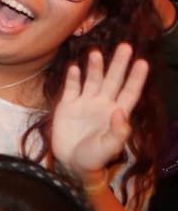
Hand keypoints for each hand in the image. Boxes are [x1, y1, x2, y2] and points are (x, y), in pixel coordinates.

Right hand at [52, 45, 147, 176]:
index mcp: (116, 113)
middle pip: (113, 80)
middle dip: (118, 64)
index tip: (142, 62)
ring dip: (95, 67)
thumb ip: (118, 131)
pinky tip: (75, 67)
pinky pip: (71, 88)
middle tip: (125, 47)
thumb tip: (120, 111)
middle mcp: (102, 104)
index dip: (136, 78)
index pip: (129, 92)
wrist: (71, 163)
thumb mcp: (109, 147)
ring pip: (92, 80)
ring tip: (96, 53)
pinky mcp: (67, 106)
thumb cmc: (94, 157)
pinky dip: (73, 77)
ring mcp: (84, 103)